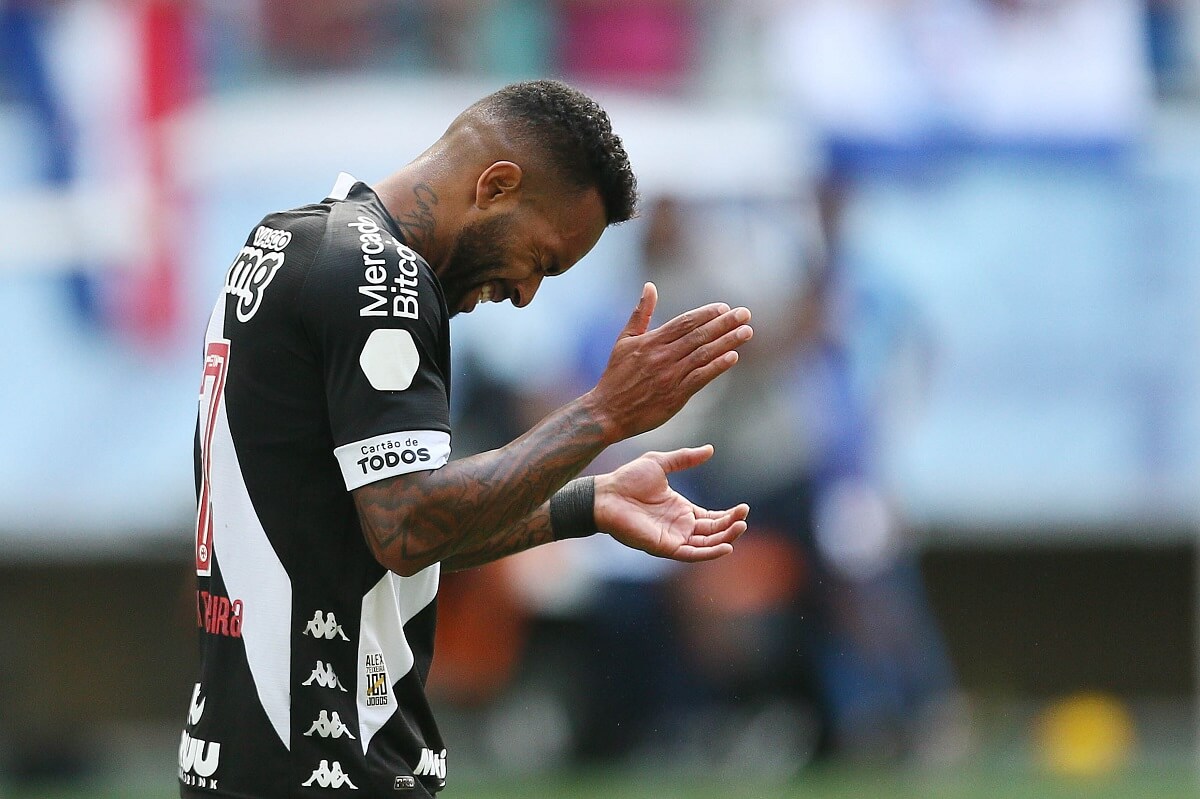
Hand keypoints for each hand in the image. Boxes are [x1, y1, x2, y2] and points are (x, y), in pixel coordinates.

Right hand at [586, 283, 752, 443]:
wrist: (607, 412)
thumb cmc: (615, 376)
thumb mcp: (624, 340)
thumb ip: (640, 314)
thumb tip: (649, 286)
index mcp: (650, 341)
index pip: (684, 322)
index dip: (706, 314)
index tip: (724, 307)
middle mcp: (662, 356)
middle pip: (699, 335)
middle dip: (724, 323)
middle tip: (745, 314)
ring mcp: (669, 376)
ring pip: (704, 354)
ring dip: (727, 342)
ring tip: (746, 332)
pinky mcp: (675, 396)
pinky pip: (700, 378)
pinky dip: (717, 367)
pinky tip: (733, 357)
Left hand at [594, 445, 748, 561]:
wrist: (606, 493)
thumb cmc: (628, 479)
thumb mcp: (661, 463)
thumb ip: (685, 459)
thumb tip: (710, 449)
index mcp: (681, 509)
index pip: (712, 518)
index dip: (728, 515)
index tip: (743, 508)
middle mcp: (680, 526)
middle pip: (713, 531)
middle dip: (731, 525)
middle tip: (744, 516)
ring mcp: (673, 538)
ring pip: (706, 543)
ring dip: (725, 538)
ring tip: (740, 527)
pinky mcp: (664, 547)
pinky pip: (691, 554)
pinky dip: (709, 553)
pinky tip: (726, 547)